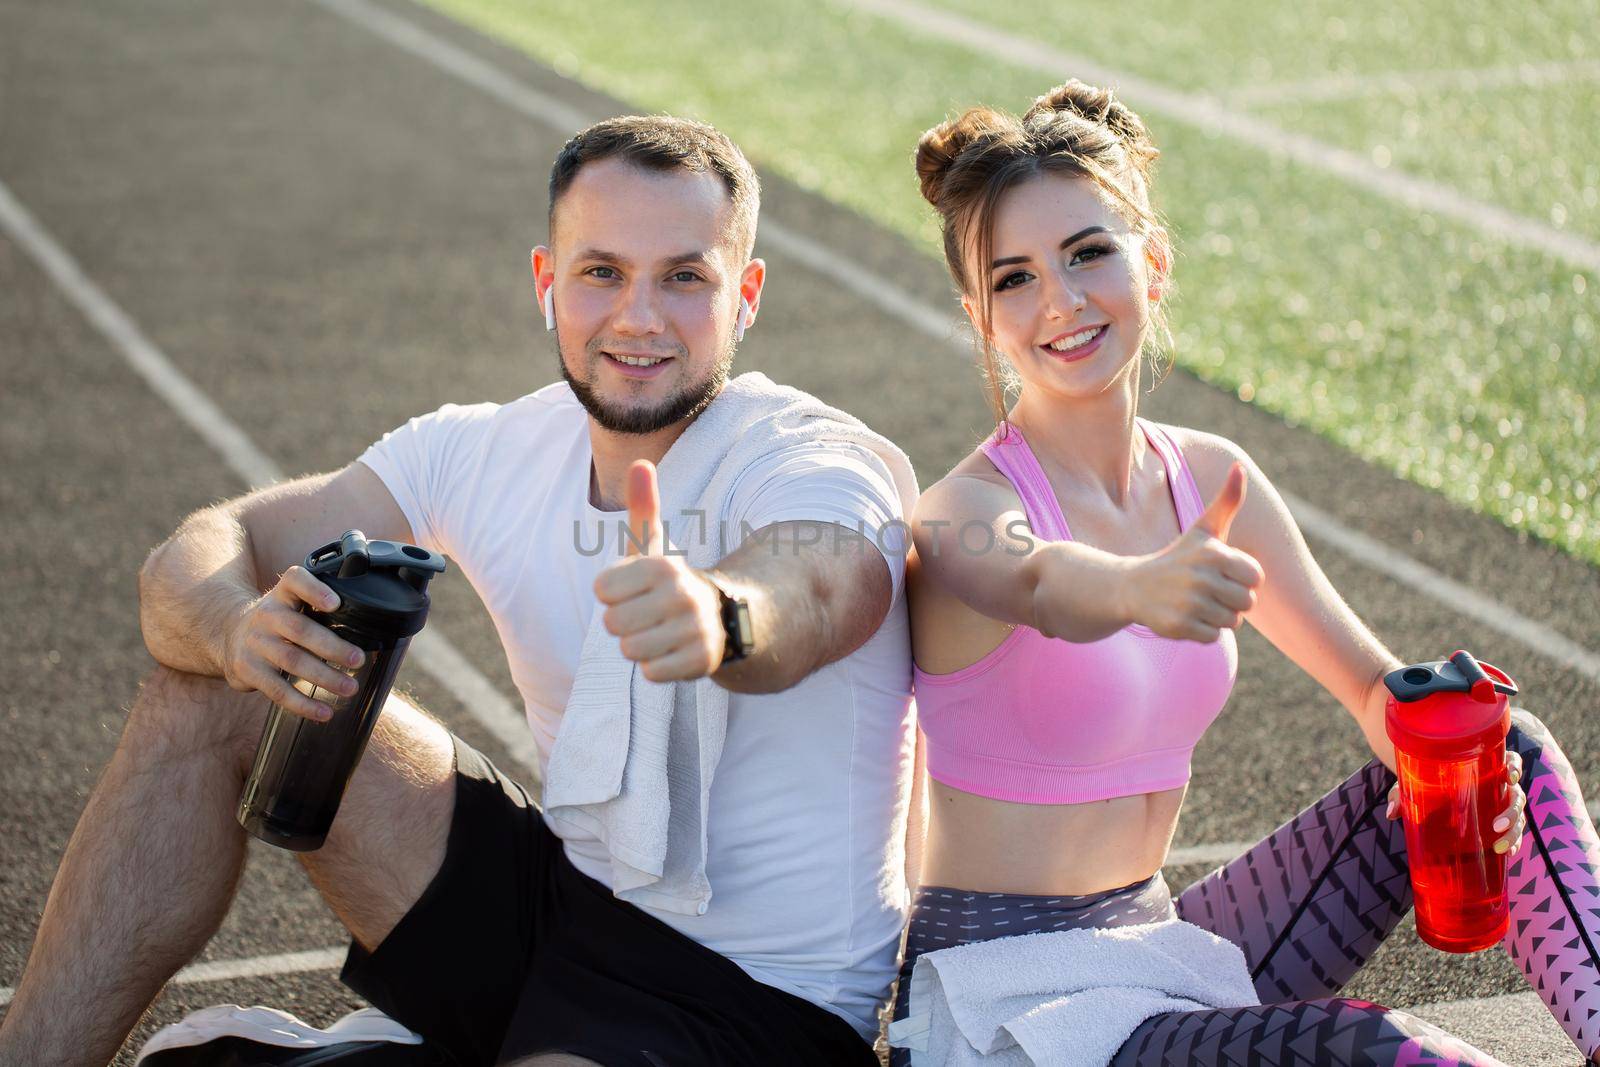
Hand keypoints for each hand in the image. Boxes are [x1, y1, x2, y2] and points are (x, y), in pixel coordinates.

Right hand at [220, 566, 365, 720]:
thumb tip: (373, 622)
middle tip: (359, 659)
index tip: (336, 603)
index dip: (314, 590)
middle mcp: (266, 615)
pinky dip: (303, 704)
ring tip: (350, 688)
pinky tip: (324, 712)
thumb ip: (320, 606)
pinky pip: (278, 690)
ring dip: (324, 677)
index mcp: (282, 594)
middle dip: (332, 646)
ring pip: (291, 661)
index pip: (295, 580)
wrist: (228, 635)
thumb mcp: (291, 602)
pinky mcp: (248, 670)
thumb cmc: (277, 620)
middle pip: (300, 629)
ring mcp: (255, 643)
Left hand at [594, 460, 726, 681]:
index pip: (601, 590)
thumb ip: (643, 507)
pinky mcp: (701, 661)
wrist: (723, 617)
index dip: (613, 592)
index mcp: (661, 566)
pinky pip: (652, 672)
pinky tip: (673, 651)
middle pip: (612, 623)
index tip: (636, 590)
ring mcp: (693, 629)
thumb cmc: (671, 582)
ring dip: (641, 646)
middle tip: (650, 615)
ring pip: (630, 650)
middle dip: (626, 622)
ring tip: (662, 632)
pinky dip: (658, 667)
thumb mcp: (655, 546)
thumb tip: (640, 461)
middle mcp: (680, 595)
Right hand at [1121, 462, 1264, 641]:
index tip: (1220, 572)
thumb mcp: (1204, 528)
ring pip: (1231, 622)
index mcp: (1214, 553)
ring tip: (1195, 602)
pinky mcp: (1179, 626)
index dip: (1242, 578)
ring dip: (1217, 616)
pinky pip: (1213, 637)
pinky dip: (1202, 631)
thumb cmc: (1179, 556)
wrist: (1135, 586)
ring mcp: (1189, 604)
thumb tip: (1239, 467)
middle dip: (1231, 600)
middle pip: (1246, 602)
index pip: (1256, 578)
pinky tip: (1185, 616)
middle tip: (1207, 590)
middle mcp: (1201, 578)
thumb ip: (1227, 500)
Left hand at [1383, 749, 1526, 855]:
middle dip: (1512, 811)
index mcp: (1485, 766)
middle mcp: (1498, 785)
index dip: (1515, 767)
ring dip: (1514, 832)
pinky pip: (1513, 832)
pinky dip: (1513, 843)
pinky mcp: (1498, 822)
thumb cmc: (1425, 780)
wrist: (1427, 791)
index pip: (1510, 761)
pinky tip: (1508, 854)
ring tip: (1500, 847)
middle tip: (1496, 826)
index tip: (1510, 777)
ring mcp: (1500, 804)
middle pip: (1517, 795)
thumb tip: (1391, 813)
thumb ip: (1403, 793)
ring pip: (1518, 816)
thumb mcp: (1414, 782)